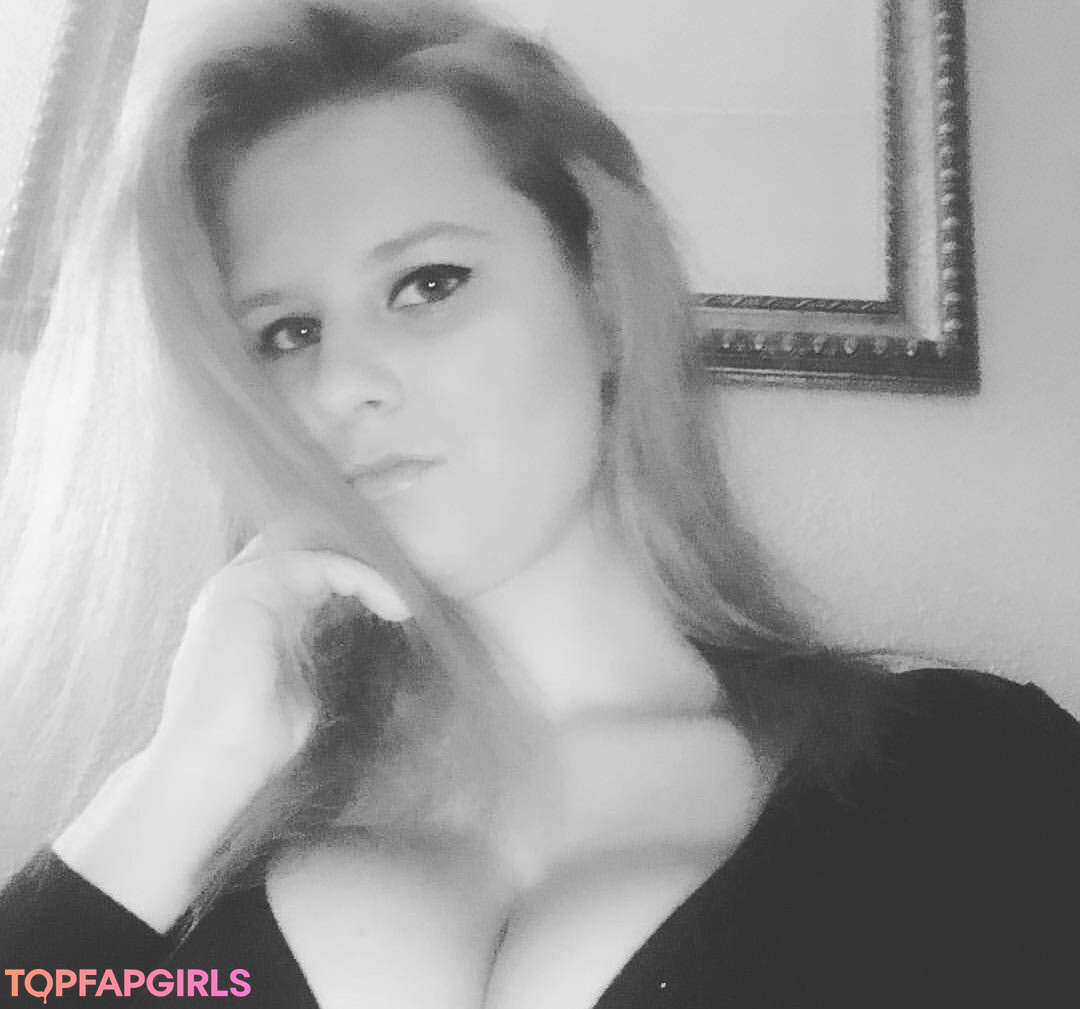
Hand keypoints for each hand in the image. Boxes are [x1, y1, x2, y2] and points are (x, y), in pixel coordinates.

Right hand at [151, 538, 409, 781]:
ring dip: (366, 567)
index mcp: (248, 610)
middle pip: (305, 540)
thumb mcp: (299, 688)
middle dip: (356, 554)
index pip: (301, 564)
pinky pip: (319, 562)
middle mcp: (239, 589)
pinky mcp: (248, 589)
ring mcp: (237, 584)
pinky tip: (393, 603)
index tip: (393, 592)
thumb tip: (351, 644)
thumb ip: (313, 654)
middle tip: (402, 579)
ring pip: (315, 545)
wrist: (210, 766)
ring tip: (402, 598)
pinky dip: (362, 576)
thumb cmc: (251, 741)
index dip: (348, 568)